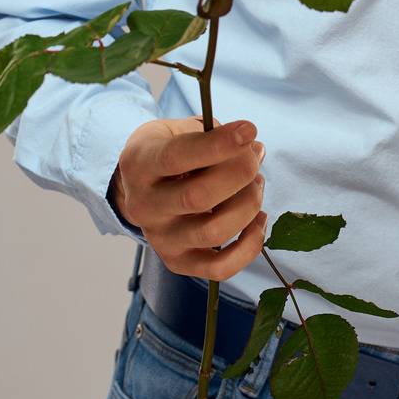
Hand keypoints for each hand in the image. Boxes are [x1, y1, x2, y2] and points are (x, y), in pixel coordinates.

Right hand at [109, 116, 267, 279]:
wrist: (141, 184)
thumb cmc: (168, 150)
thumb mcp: (179, 130)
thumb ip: (214, 135)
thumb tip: (255, 150)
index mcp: (140, 164)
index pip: (178, 157)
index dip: (219, 144)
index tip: (249, 130)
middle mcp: (144, 206)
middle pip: (198, 197)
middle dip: (240, 174)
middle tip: (254, 158)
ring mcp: (159, 238)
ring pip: (213, 232)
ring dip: (248, 205)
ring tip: (256, 184)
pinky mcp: (177, 262)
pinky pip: (219, 268)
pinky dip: (250, 245)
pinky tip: (258, 219)